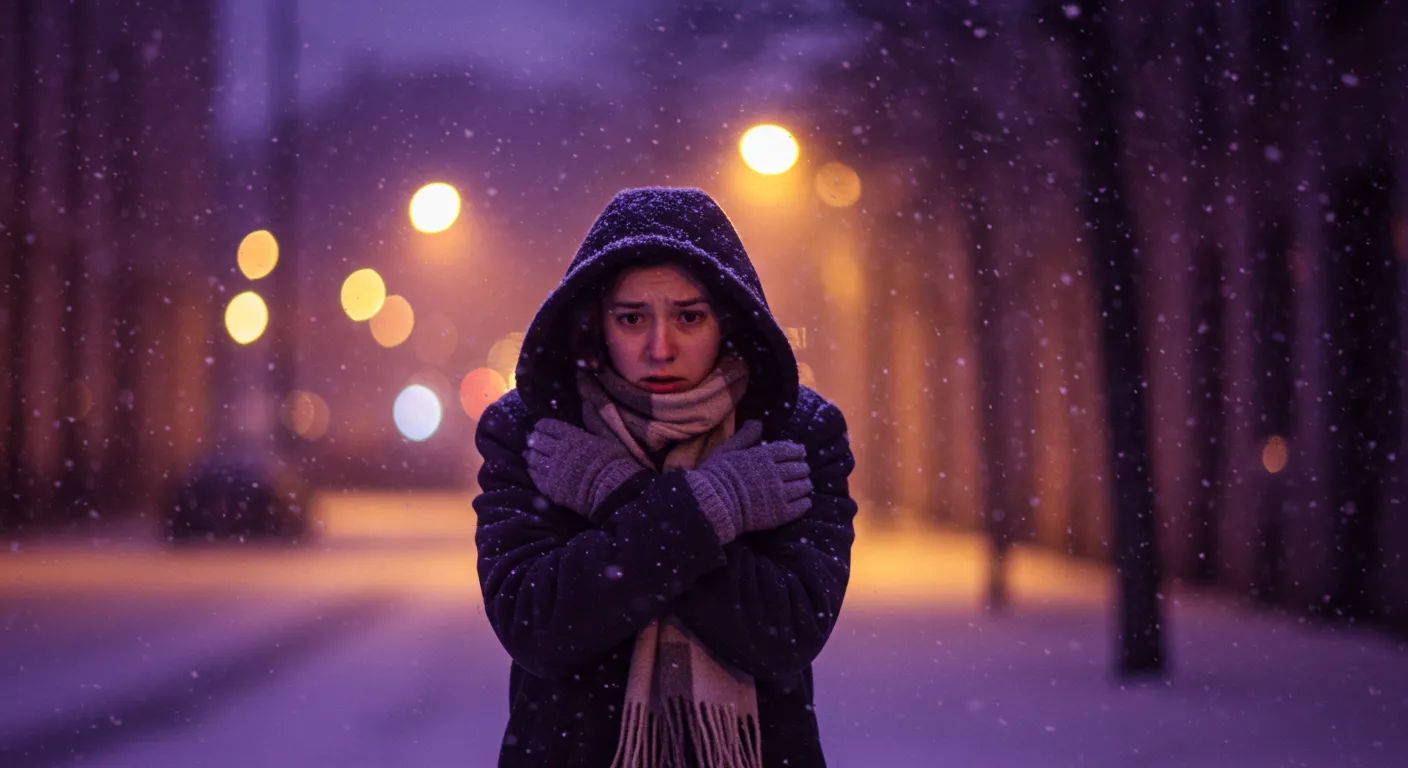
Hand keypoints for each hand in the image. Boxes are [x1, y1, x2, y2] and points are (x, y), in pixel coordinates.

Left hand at [525, 419, 642, 515]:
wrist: (612, 489)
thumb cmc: (613, 463)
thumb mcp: (606, 438)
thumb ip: (592, 426)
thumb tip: (586, 408)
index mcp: (572, 437)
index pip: (549, 426)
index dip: (542, 425)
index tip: (539, 426)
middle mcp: (559, 451)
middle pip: (538, 441)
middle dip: (534, 439)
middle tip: (532, 440)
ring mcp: (553, 470)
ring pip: (534, 459)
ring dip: (531, 455)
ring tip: (530, 454)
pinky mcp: (551, 487)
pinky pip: (536, 477)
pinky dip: (533, 472)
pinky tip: (533, 470)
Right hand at [685, 420, 812, 543]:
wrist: (713, 504)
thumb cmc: (717, 475)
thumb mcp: (727, 450)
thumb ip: (745, 436)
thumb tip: (758, 423)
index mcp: (764, 456)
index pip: (790, 450)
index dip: (798, 451)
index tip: (800, 453)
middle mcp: (775, 474)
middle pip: (799, 468)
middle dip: (802, 468)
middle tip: (802, 470)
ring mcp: (779, 494)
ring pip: (803, 486)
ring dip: (805, 484)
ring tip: (803, 485)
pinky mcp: (780, 514)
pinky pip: (801, 506)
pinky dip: (805, 502)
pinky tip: (803, 501)